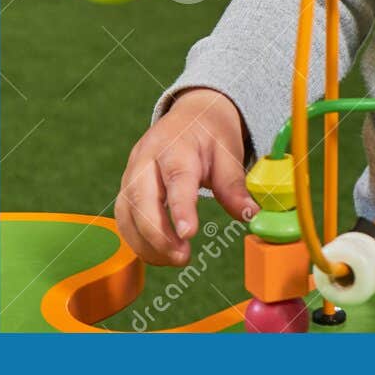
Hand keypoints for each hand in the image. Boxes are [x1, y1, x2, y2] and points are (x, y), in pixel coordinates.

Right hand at [115, 88, 255, 265]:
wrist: (190, 115)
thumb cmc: (209, 135)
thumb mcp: (228, 152)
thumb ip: (234, 185)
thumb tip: (250, 215)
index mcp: (176, 145)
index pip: (176, 178)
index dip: (180, 207)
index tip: (188, 234)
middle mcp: (147, 158)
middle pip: (141, 198)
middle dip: (158, 234)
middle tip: (183, 257)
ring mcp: (131, 172)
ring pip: (127, 212)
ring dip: (146, 243)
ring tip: (176, 259)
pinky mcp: (126, 187)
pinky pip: (123, 218)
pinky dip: (138, 241)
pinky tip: (160, 254)